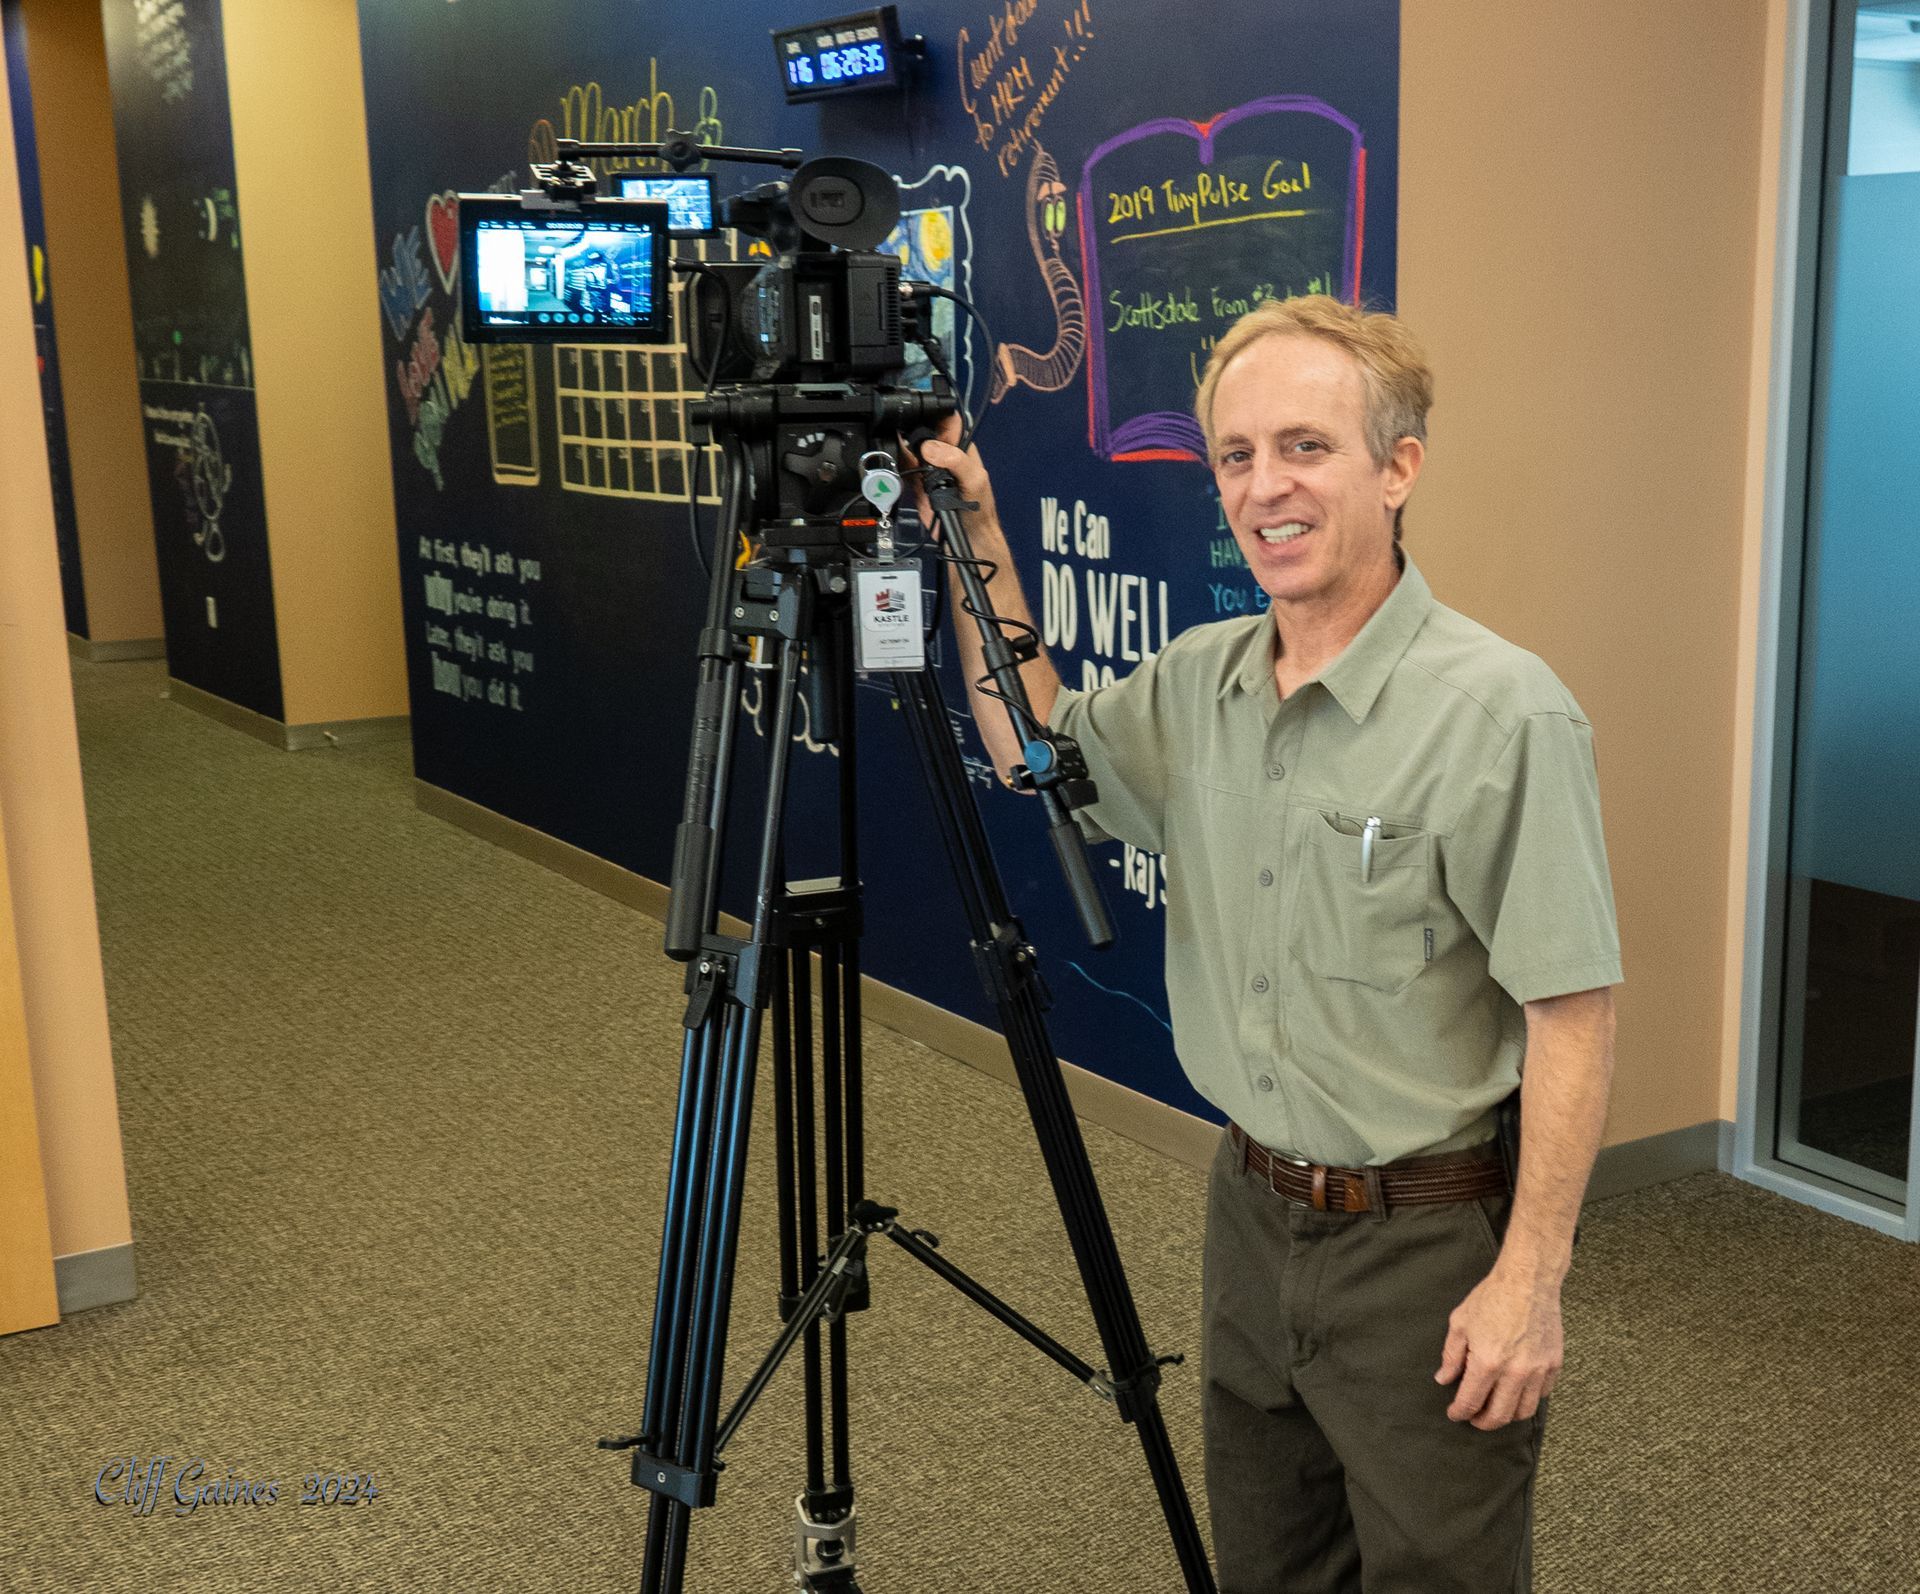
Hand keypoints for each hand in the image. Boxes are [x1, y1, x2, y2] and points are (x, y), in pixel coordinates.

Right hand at [901, 413, 996, 535]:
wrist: (969, 536)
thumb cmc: (979, 507)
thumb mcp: (974, 479)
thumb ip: (956, 460)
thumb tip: (928, 447)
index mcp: (959, 447)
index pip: (945, 421)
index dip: (932, 413)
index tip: (917, 413)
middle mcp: (942, 454)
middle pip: (922, 432)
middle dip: (911, 429)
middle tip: (901, 432)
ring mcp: (928, 468)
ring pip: (909, 449)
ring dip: (901, 447)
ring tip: (895, 450)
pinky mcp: (916, 483)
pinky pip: (903, 470)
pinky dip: (896, 467)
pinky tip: (893, 465)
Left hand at [1434, 1266, 1563, 1429]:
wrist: (1528, 1280)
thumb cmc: (1492, 1297)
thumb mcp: (1460, 1323)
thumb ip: (1451, 1355)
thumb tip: (1444, 1379)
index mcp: (1487, 1361)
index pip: (1471, 1402)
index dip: (1459, 1413)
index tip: (1455, 1414)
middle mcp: (1515, 1371)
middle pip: (1500, 1415)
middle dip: (1483, 1422)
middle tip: (1474, 1419)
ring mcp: (1538, 1370)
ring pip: (1524, 1411)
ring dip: (1507, 1416)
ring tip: (1495, 1409)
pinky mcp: (1554, 1364)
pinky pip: (1541, 1395)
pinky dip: (1527, 1399)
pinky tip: (1515, 1391)